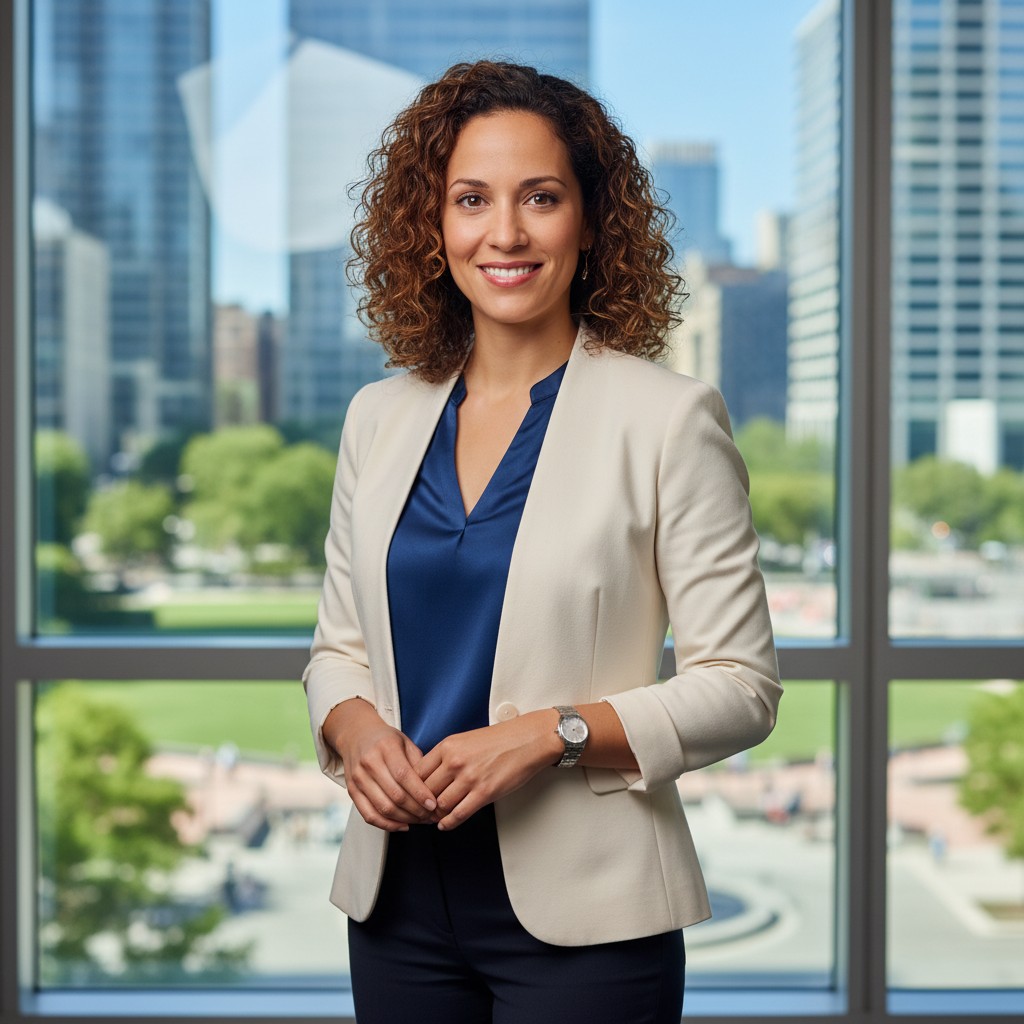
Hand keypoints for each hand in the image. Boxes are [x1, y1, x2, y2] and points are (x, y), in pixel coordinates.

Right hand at [323, 698, 437, 831]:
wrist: (356, 736)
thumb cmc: (386, 740)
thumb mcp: (405, 742)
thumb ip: (418, 763)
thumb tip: (433, 789)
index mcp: (386, 747)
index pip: (403, 775)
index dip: (419, 793)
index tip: (433, 804)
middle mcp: (369, 763)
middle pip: (394, 795)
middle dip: (416, 810)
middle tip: (431, 816)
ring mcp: (358, 778)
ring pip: (383, 808)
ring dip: (405, 819)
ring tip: (421, 821)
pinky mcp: (352, 791)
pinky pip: (369, 815)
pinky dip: (387, 825)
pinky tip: (403, 825)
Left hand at [416, 709, 561, 829]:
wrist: (526, 740)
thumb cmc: (499, 740)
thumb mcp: (464, 740)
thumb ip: (446, 756)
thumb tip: (430, 777)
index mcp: (447, 746)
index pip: (417, 773)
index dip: (412, 789)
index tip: (413, 797)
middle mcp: (455, 761)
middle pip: (425, 791)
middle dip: (421, 805)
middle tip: (420, 812)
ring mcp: (469, 778)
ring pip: (440, 805)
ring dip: (435, 815)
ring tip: (434, 818)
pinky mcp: (484, 792)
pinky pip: (459, 814)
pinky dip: (449, 823)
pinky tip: (446, 824)